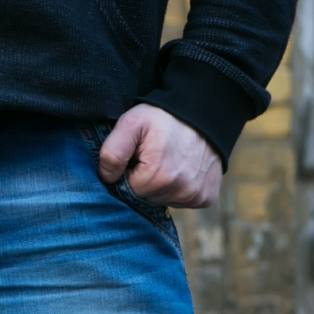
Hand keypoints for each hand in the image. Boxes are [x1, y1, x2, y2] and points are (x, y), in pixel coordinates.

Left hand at [97, 103, 221, 208]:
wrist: (203, 113)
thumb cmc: (163, 117)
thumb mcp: (130, 124)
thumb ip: (111, 152)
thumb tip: (106, 178)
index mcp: (158, 178)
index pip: (128, 190)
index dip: (129, 172)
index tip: (138, 156)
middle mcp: (181, 191)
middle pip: (146, 197)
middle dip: (144, 180)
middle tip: (153, 157)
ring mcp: (196, 196)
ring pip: (163, 200)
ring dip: (161, 185)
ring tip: (168, 160)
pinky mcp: (206, 197)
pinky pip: (182, 201)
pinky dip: (178, 188)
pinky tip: (181, 169)